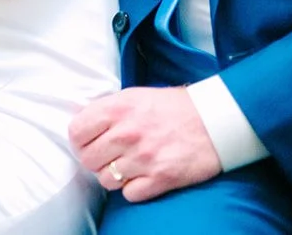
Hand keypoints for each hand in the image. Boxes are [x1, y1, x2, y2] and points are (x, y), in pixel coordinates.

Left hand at [69, 87, 221, 201]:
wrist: (215, 120)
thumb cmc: (173, 107)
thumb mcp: (134, 96)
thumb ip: (107, 110)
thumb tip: (82, 123)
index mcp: (117, 109)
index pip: (76, 132)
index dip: (80, 141)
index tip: (88, 143)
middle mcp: (127, 133)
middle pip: (88, 159)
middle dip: (96, 160)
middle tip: (109, 156)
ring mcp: (144, 157)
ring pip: (106, 180)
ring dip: (114, 175)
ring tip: (128, 165)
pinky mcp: (161, 178)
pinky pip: (129, 194)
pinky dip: (133, 188)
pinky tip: (143, 176)